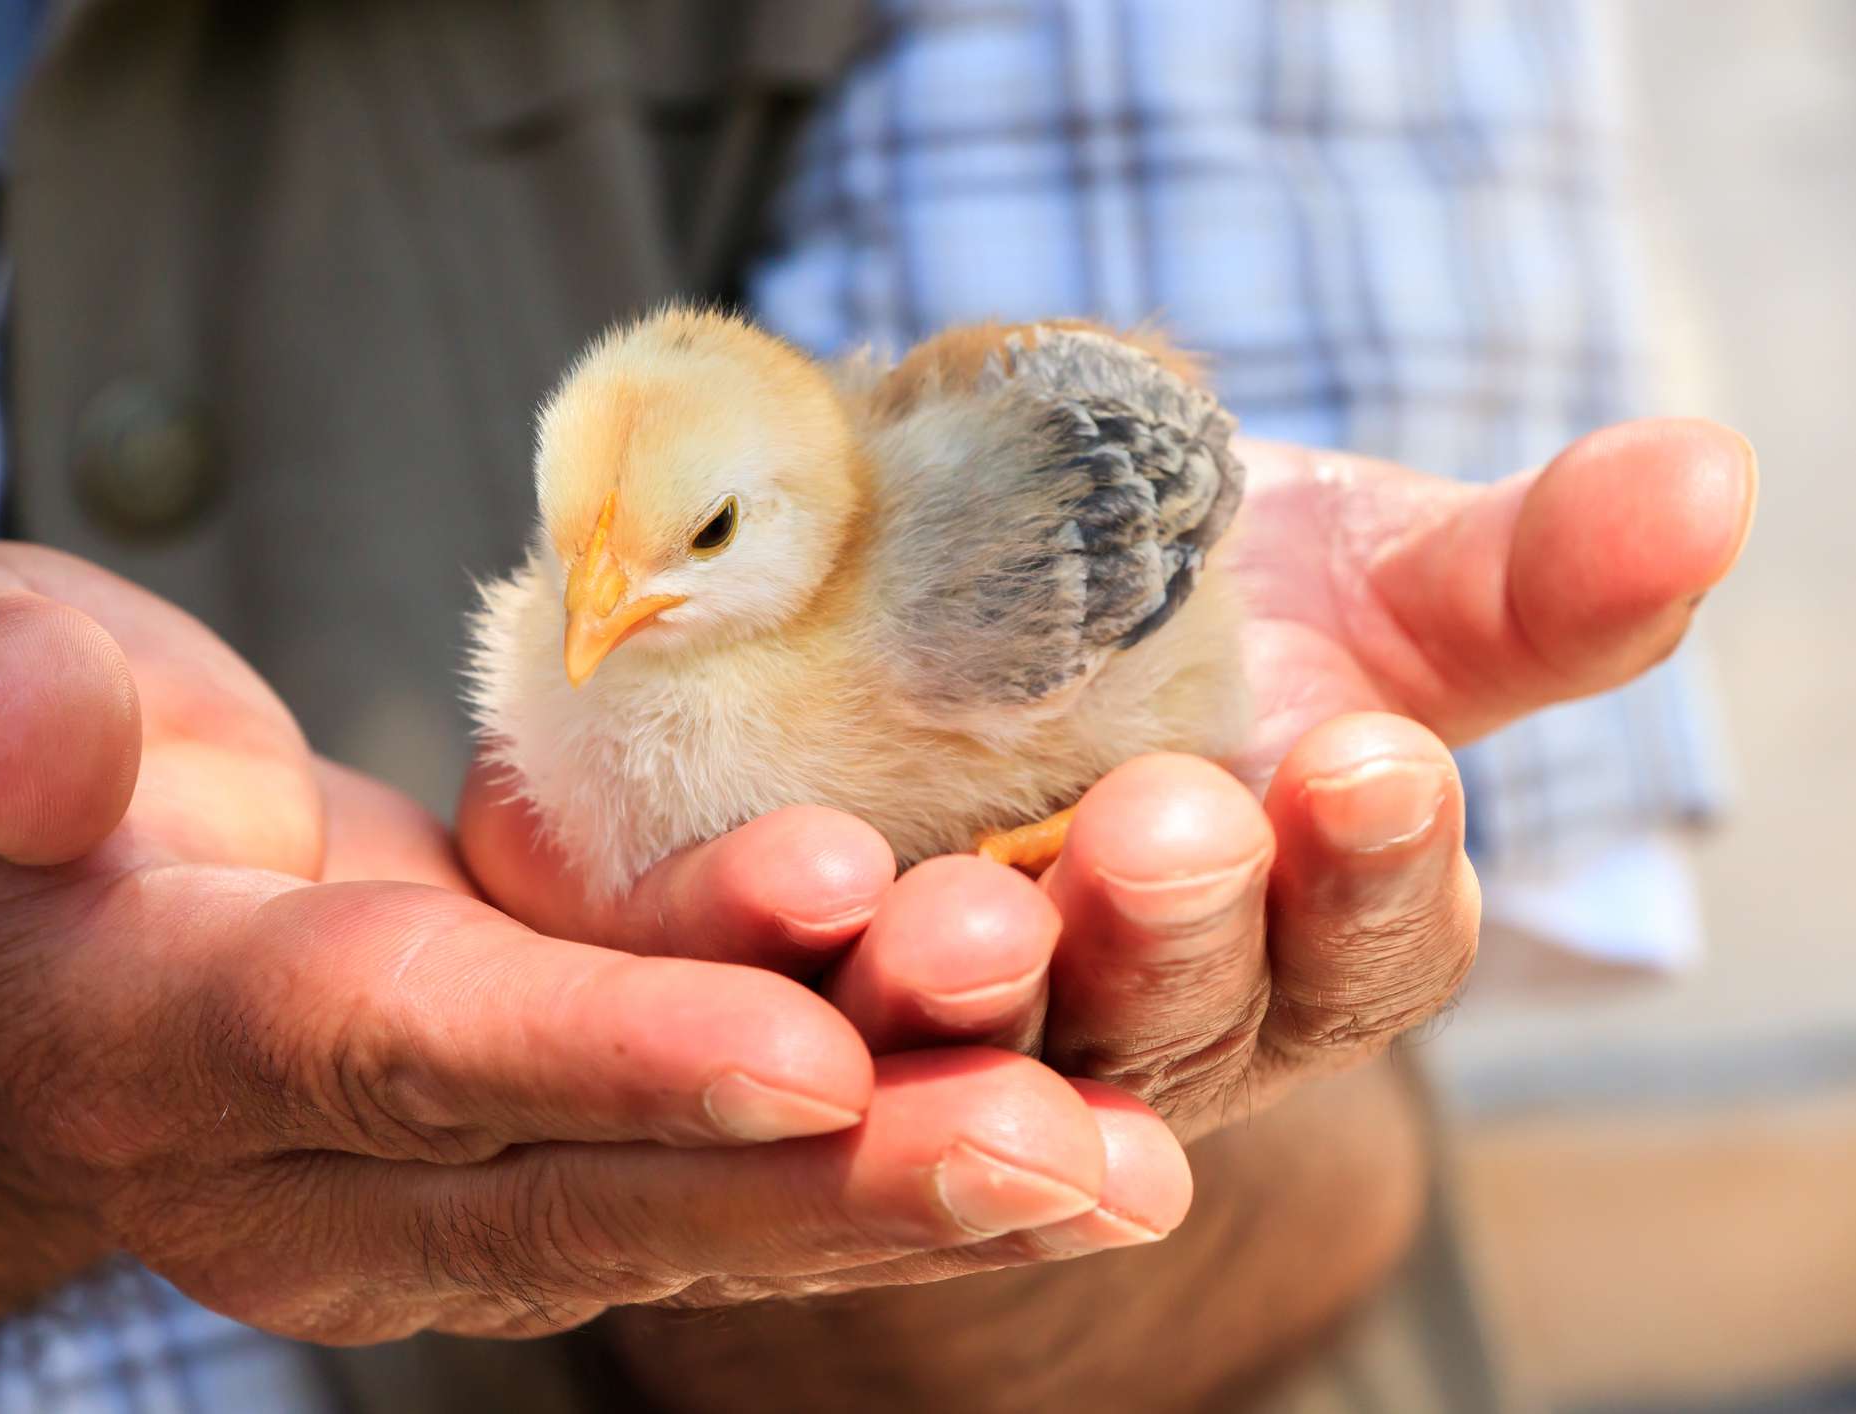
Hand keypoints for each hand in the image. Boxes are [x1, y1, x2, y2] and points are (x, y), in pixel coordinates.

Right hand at [0, 544, 1201, 1404]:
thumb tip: (64, 749)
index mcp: (162, 1045)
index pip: (397, 1052)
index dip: (602, 1054)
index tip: (809, 1053)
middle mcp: (317, 1170)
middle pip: (590, 1184)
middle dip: (830, 1182)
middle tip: (1067, 1159)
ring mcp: (427, 1191)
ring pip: (681, 1202)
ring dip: (902, 1192)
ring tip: (1120, 1163)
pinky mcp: (514, 1155)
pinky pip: (702, 1158)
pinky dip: (865, 1145)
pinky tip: (1044, 1112)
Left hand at [462, 418, 1756, 1137]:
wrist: (969, 575)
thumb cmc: (1206, 600)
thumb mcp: (1359, 574)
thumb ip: (1520, 572)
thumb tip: (1707, 476)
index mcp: (1301, 931)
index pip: (1365, 942)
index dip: (1372, 868)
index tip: (1366, 761)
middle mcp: (1141, 1009)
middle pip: (1173, 1014)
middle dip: (1172, 928)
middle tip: (1166, 826)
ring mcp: (963, 1018)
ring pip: (972, 1046)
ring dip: (970, 992)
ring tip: (959, 914)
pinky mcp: (795, 977)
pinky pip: (783, 1000)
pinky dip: (779, 957)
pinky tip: (782, 886)